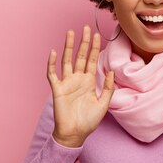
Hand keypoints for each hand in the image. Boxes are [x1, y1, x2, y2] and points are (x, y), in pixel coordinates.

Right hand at [47, 25, 114, 146]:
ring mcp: (67, 83)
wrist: (75, 134)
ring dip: (68, 46)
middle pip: (80, 56)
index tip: (97, 34)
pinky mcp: (57, 89)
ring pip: (67, 60)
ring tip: (70, 32)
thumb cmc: (89, 121)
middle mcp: (78, 79)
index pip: (92, 60)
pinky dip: (52, 63)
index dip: (95, 47)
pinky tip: (54, 52)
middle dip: (83, 42)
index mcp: (89, 81)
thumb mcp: (103, 104)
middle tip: (86, 27)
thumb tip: (110, 71)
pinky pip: (53, 74)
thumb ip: (107, 88)